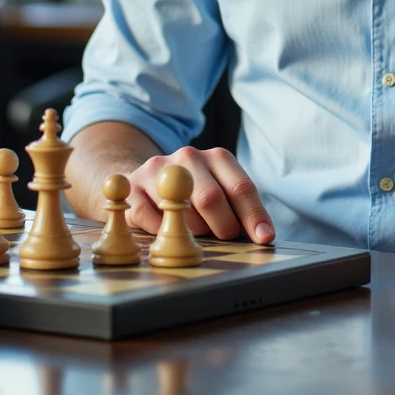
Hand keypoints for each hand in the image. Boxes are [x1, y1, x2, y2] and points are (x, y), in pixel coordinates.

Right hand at [126, 146, 274, 241]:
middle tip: (225, 238)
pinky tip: (167, 230)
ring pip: (181, 210)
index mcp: (216, 157)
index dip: (253, 216)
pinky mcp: (131, 188)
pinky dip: (163, 233)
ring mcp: (156, 170)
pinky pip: (151, 220)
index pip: (241, 187)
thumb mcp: (221, 192)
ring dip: (193, 232)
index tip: (263, 238)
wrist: (143, 181)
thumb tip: (263, 235)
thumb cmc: (193, 194)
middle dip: (223, 226)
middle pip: (210, 198)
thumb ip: (240, 209)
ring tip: (194, 231)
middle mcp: (187, 157)